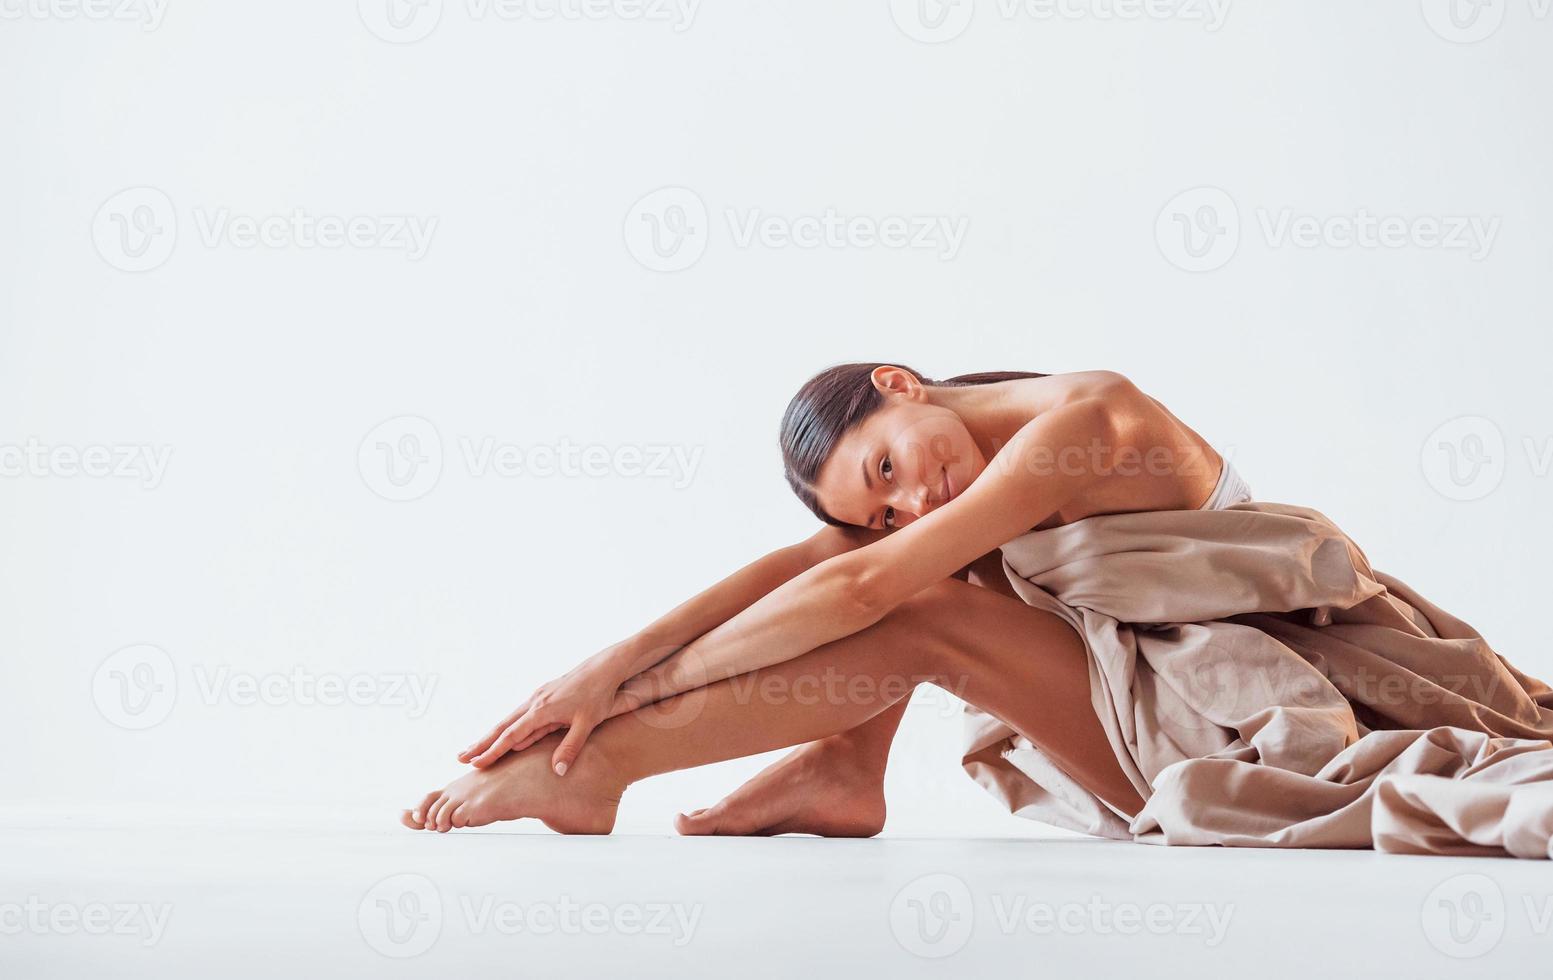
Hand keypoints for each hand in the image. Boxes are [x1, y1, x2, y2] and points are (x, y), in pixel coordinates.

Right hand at [457, 661, 624, 774]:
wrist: (606, 666)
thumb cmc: (599, 695)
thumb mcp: (587, 723)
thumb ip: (570, 748)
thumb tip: (557, 771)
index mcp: (542, 710)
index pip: (512, 736)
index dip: (493, 751)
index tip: (476, 764)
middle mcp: (535, 702)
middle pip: (503, 726)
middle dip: (482, 743)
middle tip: (461, 758)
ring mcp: (539, 697)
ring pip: (509, 719)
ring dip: (491, 734)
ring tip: (475, 747)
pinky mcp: (545, 694)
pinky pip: (520, 713)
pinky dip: (507, 725)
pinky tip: (503, 732)